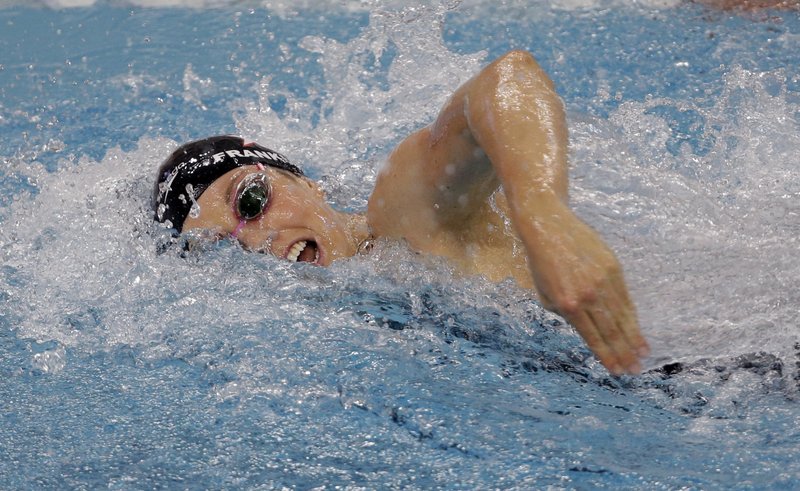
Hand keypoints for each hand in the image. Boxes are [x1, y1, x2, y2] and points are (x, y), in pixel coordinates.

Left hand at [519, 201, 648, 374]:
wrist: (548, 226)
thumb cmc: (541, 262)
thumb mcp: (545, 294)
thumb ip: (565, 314)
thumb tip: (586, 329)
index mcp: (568, 304)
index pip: (592, 337)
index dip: (606, 356)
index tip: (616, 371)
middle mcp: (588, 295)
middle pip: (611, 330)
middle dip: (624, 353)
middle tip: (635, 371)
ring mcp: (603, 280)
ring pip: (622, 316)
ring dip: (633, 338)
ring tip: (643, 355)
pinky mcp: (613, 268)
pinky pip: (625, 298)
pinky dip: (632, 316)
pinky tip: (638, 329)